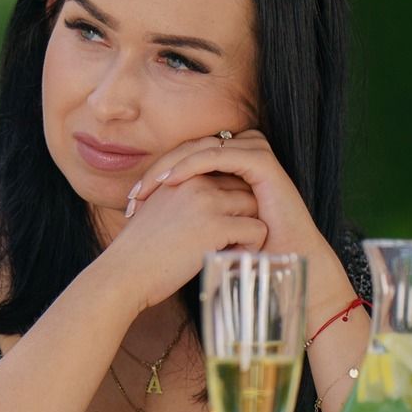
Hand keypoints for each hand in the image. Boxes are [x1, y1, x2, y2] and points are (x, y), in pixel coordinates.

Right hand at [103, 168, 267, 312]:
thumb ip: (181, 197)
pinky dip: (252, 246)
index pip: (227, 173)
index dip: (231, 199)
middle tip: (231, 238)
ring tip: (232, 247)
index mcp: (182, 174)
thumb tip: (212, 205)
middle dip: (244, 212)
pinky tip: (232, 257)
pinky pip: (257, 229)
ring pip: (256, 206)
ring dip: (250, 228)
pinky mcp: (216, 226)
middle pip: (245, 187)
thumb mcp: (155, 208)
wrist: (122, 273)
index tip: (225, 222)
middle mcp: (196, 181)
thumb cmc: (138, 250)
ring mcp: (207, 202)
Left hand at [128, 131, 358, 315]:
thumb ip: (184, 213)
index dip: (156, 175)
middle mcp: (241, 155)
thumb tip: (141, 213)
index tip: (131, 201)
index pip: (184, 159)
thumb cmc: (242, 252)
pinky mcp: (262, 163)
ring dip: (171, 166)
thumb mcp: (204, 230)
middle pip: (189, 149)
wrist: (280, 264)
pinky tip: (173, 181)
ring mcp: (253, 155)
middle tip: (134, 194)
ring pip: (201, 148)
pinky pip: (219, 155)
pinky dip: (193, 165)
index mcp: (227, 168)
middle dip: (158, 170)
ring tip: (149, 188)